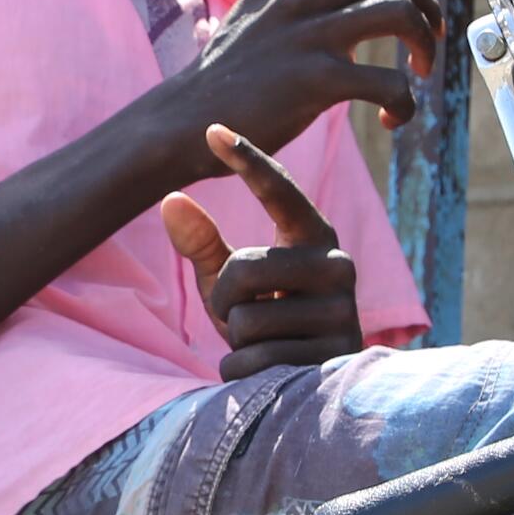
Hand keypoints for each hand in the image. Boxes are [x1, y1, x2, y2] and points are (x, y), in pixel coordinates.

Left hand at [159, 126, 363, 380]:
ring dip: (238, 340)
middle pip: (243, 269)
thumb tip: (170, 199)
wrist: (309, 384)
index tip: (212, 129)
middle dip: (224, 300)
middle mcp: (339, 265)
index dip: (248, 161)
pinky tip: (270, 372)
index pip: (280, 192)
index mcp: (314, 237)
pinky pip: (253, 360)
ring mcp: (343, 311)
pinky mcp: (335, 356)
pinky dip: (244, 371)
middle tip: (242, 316)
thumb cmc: (267, 320)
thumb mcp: (230, 281)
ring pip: (246, 319)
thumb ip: (203, 242)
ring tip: (265, 344)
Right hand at [178, 0, 439, 156]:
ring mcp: (308, 34)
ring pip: (399, 14)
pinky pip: (389, 81)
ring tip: (418, 74)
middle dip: (426, 7)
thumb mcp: (258, 15)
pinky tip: (393, 118)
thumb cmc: (229, 76)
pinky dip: (405, 101)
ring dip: (424, 47)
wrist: (186, 120)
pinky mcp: (317, 80)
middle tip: (430, 37)